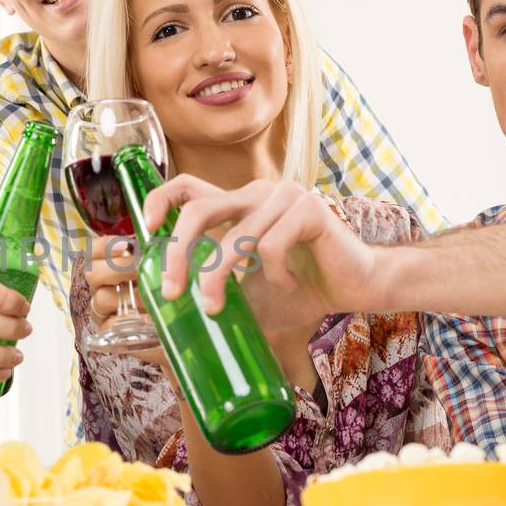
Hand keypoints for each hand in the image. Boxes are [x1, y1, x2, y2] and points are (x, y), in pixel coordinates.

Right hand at [85, 236, 166, 367]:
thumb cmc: (169, 290)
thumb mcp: (164, 268)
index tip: (126, 244)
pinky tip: (148, 318)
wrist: (181, 326)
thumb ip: (158, 254)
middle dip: (118, 268)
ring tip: (153, 297)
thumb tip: (164, 242)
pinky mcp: (108, 332)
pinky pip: (108, 325)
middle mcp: (101, 287)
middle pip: (92, 272)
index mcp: (109, 266)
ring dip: (130, 295)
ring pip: (101, 298)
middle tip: (142, 269)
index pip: (94, 251)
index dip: (106, 246)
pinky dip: (128, 320)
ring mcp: (102, 310)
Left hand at [144, 175, 388, 315]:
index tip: (147, 230)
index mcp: (240, 204)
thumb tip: (170, 319)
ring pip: (234, 238)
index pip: (188, 186)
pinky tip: (292, 284)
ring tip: (225, 307)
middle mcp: (258, 192)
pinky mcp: (309, 209)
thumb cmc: (302, 288)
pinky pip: (272, 246)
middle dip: (178, 254)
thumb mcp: (249, 294)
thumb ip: (217, 291)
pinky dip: (275, 276)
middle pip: (199, 210)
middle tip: (174, 293)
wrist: (358, 286)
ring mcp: (284, 196)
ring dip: (223, 279)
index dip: (160, 201)